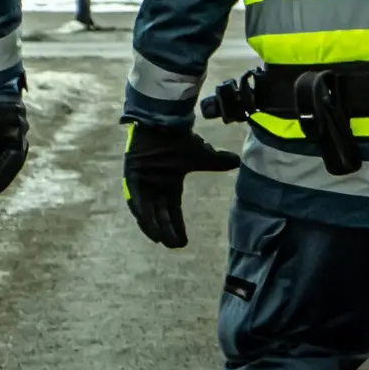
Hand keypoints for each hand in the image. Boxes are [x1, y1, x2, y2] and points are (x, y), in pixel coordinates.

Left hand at [123, 124, 240, 248]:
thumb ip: (217, 161)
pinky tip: (146, 225)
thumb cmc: (180, 139)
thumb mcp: (201, 156)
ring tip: (160, 240)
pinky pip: (134, 199)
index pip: (173, 211)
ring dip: (152, 226)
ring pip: (146, 211)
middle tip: (173, 245)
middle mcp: (155, 186)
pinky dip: (140, 212)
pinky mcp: (131, 176)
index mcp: (169, 184)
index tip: (183, 242)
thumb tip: (237, 161)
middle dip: (165, 231)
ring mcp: (142, 182)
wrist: (164, 124)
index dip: (177, 227)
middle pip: (159, 215)